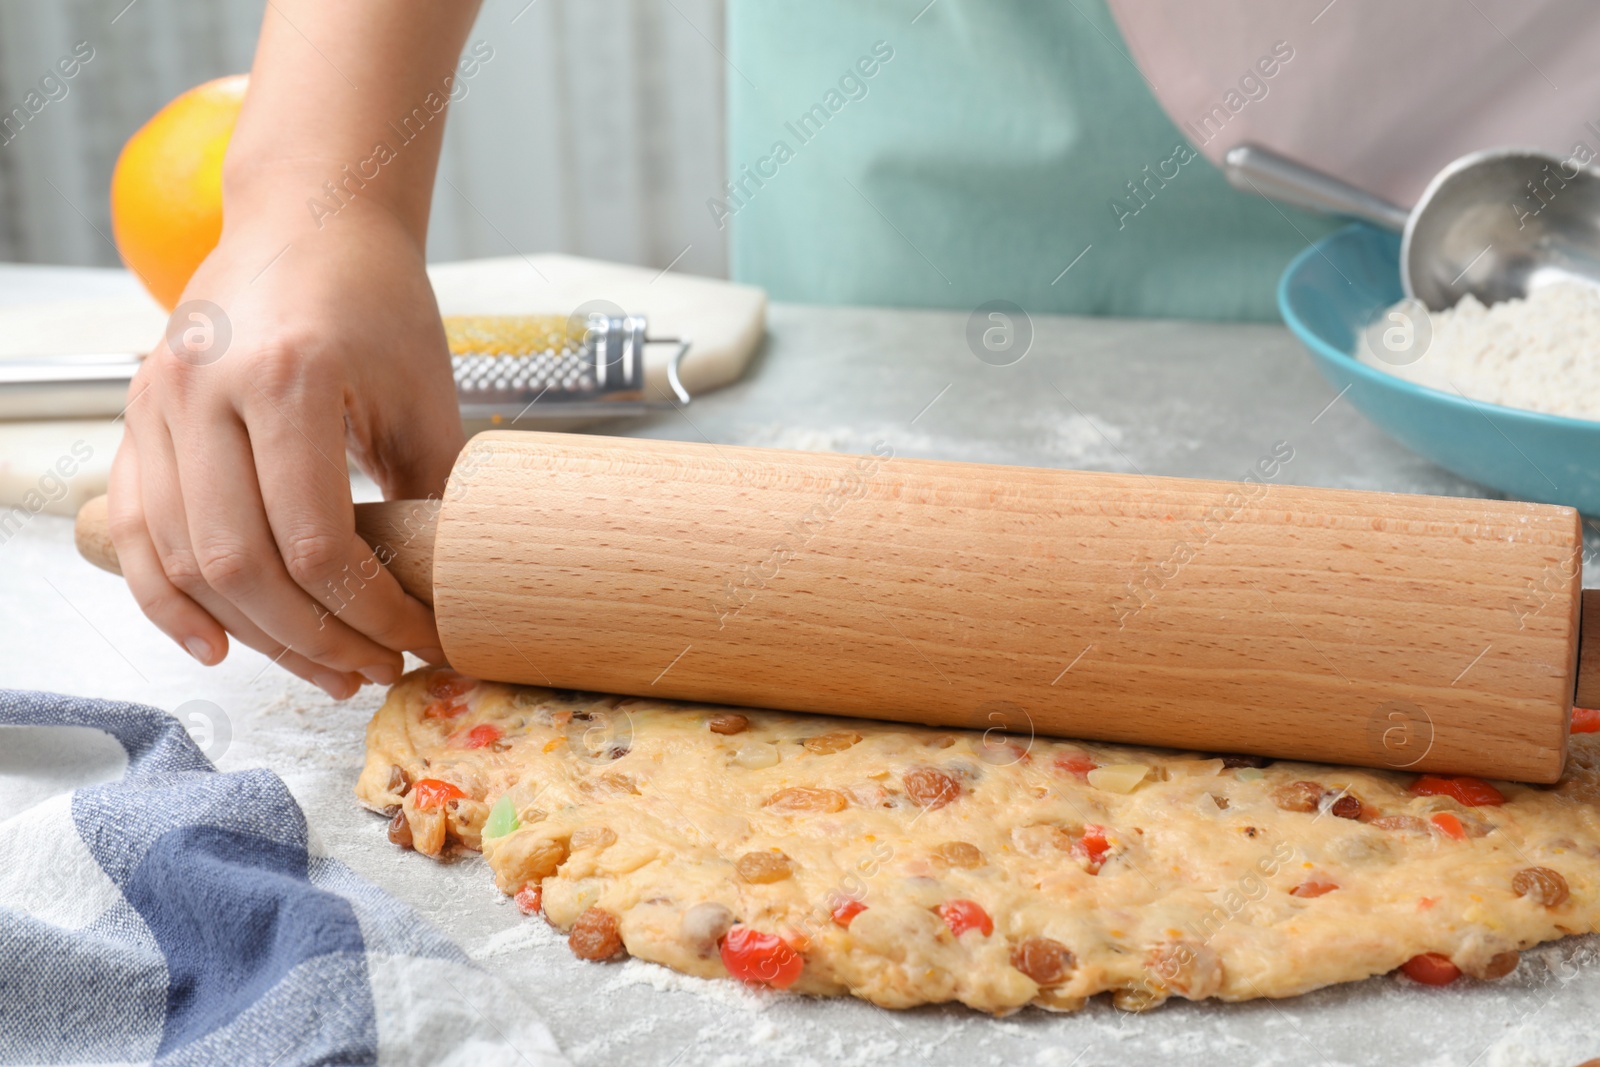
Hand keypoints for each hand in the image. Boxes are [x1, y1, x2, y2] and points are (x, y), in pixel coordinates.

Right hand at [108, 202, 463, 695]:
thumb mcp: (424, 393)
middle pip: (244, 565)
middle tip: (371, 670)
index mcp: (288, 377)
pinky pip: (137, 528)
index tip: (417, 642)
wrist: (309, 217)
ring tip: (320, 667)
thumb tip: (447, 591)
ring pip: (185, 559)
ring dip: (255, 632)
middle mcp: (206, 390)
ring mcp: (159, 402)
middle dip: (315, 639)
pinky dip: (167, 598)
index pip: (320, 542)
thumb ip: (431, 492)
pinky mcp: (138, 416)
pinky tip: (216, 643)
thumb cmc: (376, 297)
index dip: (371, 614)